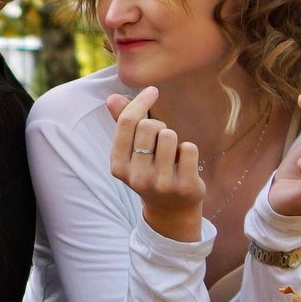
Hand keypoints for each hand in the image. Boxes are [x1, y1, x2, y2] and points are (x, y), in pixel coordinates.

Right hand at [105, 86, 203, 241]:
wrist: (171, 210)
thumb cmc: (149, 171)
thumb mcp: (131, 153)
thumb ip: (122, 125)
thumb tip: (111, 98)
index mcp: (118, 166)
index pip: (127, 123)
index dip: (140, 101)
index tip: (152, 91)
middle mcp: (137, 177)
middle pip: (149, 126)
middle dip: (158, 125)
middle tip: (160, 139)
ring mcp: (161, 183)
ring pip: (169, 135)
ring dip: (173, 138)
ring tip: (171, 154)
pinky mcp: (185, 186)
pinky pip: (189, 148)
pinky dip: (188, 149)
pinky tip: (184, 163)